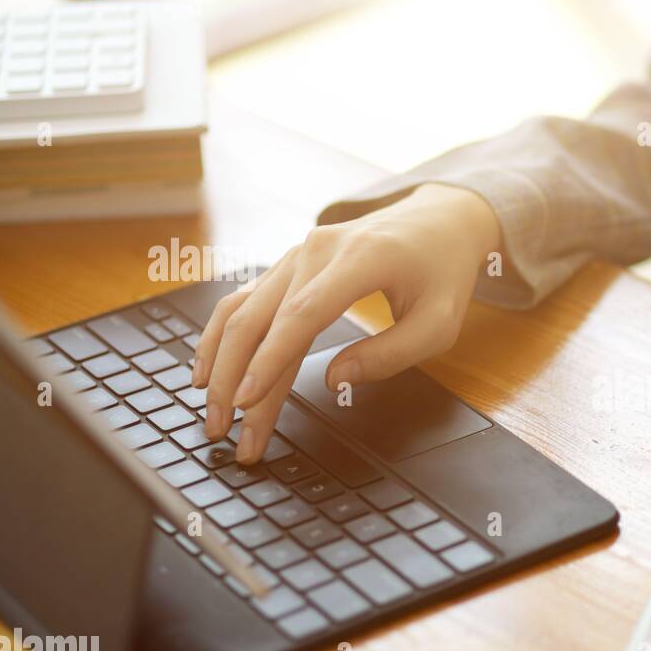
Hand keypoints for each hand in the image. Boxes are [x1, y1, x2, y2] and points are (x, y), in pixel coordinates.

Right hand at [191, 183, 501, 462]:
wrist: (440, 220)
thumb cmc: (443, 273)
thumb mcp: (439, 323)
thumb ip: (390, 354)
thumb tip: (335, 380)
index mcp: (359, 259)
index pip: (302, 316)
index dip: (269, 361)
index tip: (245, 400)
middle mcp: (317, 250)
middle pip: (260, 319)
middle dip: (234, 378)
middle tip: (223, 430)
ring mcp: (298, 254)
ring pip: (243, 310)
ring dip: (220, 363)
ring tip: (212, 411)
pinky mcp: (290, 265)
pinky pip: (247, 301)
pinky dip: (223, 337)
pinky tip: (208, 369)